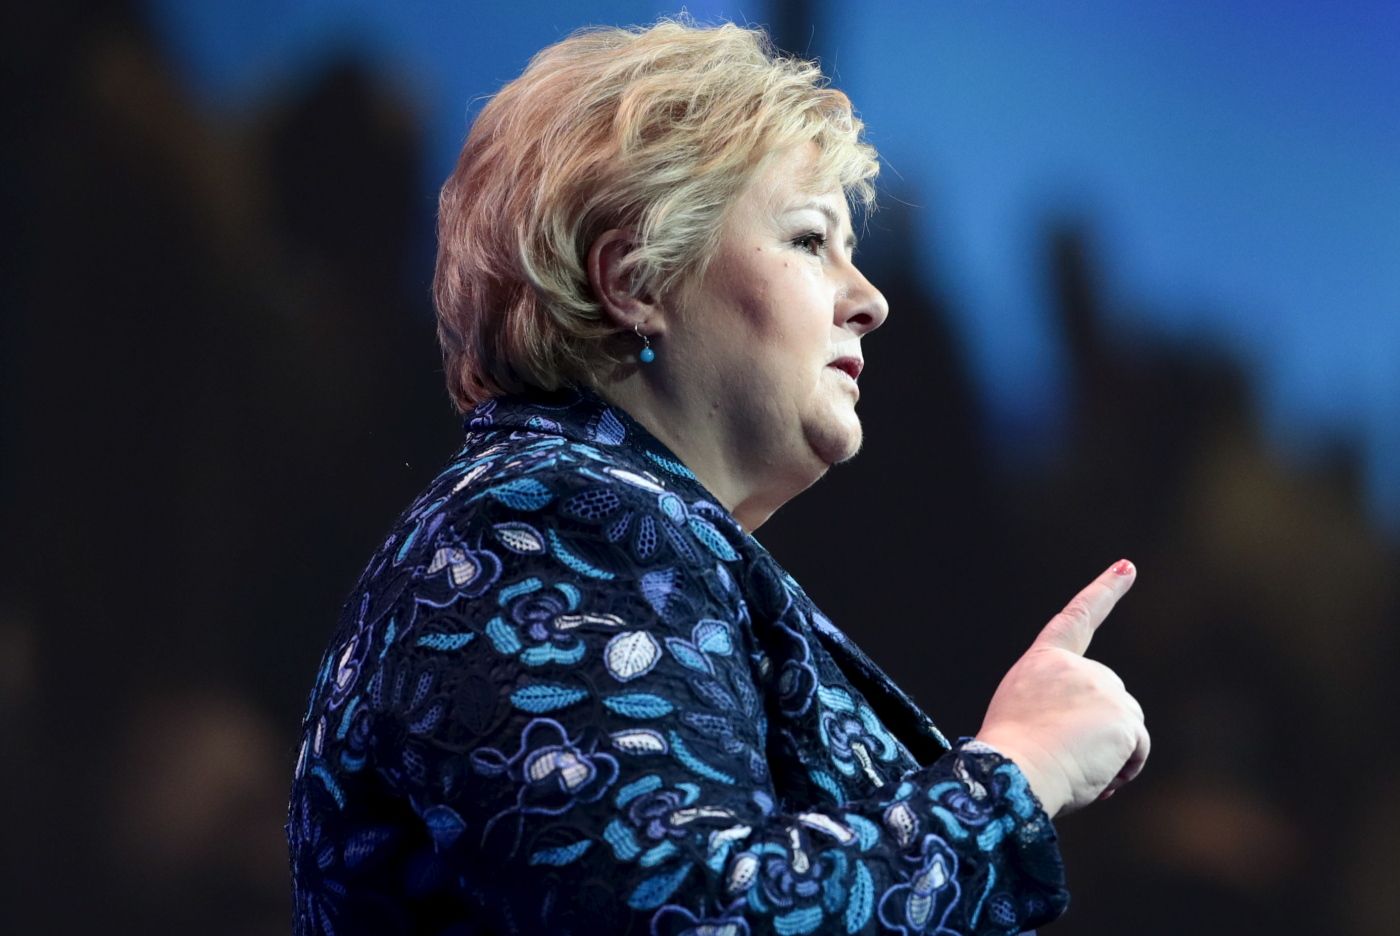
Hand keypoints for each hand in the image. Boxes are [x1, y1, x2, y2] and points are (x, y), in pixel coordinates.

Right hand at [974, 560, 1149, 817]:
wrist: (1015, 770)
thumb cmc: (1012, 758)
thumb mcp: (1027, 716)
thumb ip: (1060, 708)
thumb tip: (1100, 736)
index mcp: (1043, 662)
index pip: (1077, 619)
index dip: (1104, 591)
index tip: (1127, 567)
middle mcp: (1076, 667)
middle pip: (1108, 699)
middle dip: (1098, 730)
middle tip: (1063, 755)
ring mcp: (1103, 688)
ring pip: (1124, 727)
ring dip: (1110, 754)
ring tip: (1074, 767)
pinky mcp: (1123, 714)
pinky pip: (1137, 748)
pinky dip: (1125, 767)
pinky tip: (1100, 777)